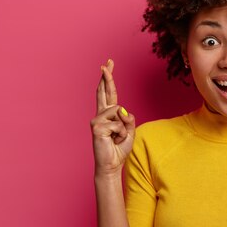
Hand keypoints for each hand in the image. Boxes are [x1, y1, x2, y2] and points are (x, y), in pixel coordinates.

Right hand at [90, 59, 135, 176]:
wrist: (112, 164)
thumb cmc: (119, 148)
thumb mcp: (130, 131)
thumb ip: (129, 119)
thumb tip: (123, 111)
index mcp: (108, 114)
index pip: (109, 93)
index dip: (108, 79)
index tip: (107, 65)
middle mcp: (100, 115)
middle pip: (104, 91)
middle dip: (107, 76)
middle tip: (108, 61)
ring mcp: (96, 120)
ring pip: (119, 111)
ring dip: (124, 127)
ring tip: (118, 137)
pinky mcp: (96, 127)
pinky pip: (118, 123)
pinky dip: (121, 133)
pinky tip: (114, 140)